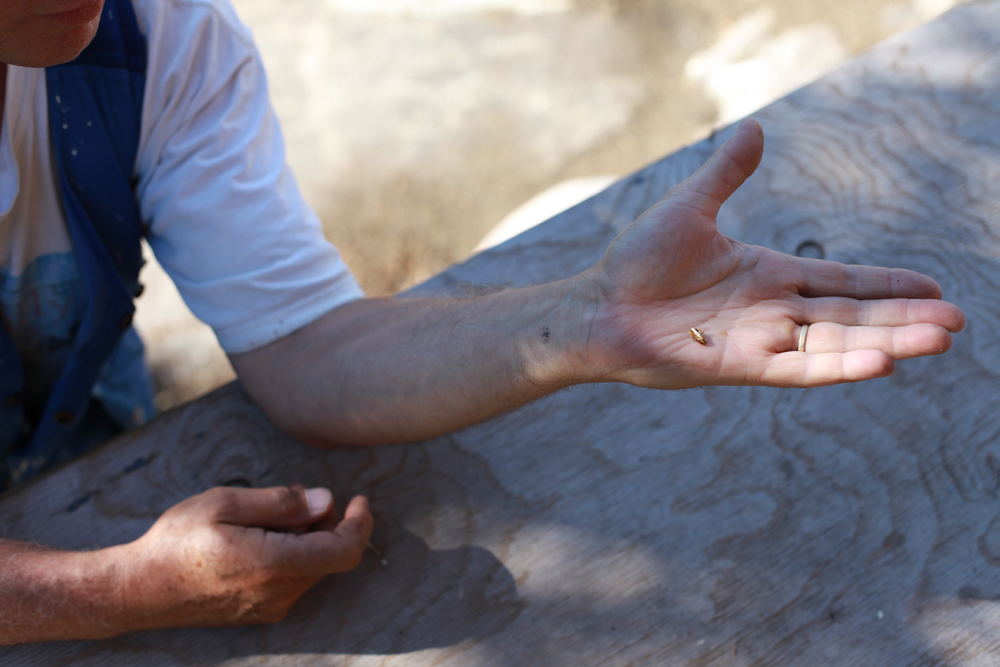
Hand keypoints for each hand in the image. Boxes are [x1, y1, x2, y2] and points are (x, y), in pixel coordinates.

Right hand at [116, 485, 372, 629]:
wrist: (138, 590)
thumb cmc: (177, 541)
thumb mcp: (225, 503)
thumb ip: (280, 502)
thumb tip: (325, 501)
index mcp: (274, 564)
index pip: (344, 551)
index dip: (360, 524)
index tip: (359, 500)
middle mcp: (279, 593)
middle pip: (331, 557)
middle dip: (330, 523)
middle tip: (300, 499)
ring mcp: (270, 607)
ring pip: (314, 568)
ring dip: (311, 539)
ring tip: (272, 516)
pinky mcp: (260, 612)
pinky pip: (295, 580)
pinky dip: (295, 554)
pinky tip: (263, 538)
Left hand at [581, 118, 965, 387]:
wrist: (596, 306)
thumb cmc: (636, 262)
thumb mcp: (690, 209)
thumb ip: (727, 174)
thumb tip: (756, 129)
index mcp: (767, 276)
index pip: (841, 281)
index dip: (887, 284)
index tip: (934, 287)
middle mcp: (771, 311)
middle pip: (851, 315)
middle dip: (903, 319)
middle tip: (956, 323)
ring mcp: (756, 340)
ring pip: (833, 343)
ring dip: (885, 342)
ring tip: (936, 340)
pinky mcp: (735, 365)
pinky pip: (795, 368)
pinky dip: (836, 365)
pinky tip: (879, 361)